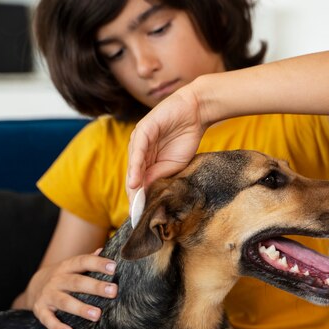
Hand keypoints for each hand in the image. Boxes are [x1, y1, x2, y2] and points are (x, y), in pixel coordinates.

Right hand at [12, 248, 117, 328]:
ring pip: (64, 301)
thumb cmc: (63, 276)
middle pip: (76, 282)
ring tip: (97, 315)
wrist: (34, 286)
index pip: (83, 262)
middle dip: (95, 287)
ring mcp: (48, 295)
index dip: (98, 264)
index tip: (114, 267)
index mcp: (67, 266)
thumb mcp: (73, 265)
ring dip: (80, 308)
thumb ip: (89, 259)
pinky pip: (48, 320)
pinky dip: (58, 327)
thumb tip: (104, 249)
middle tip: (113, 291)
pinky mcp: (40, 310)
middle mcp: (57, 280)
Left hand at [126, 86, 207, 204]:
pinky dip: (136, 167)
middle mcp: (139, 150)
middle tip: (135, 214)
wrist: (195, 113)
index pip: (139, 181)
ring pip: (132, 166)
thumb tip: (146, 193)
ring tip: (133, 202)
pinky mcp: (143, 130)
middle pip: (132, 176)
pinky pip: (138, 151)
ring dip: (132, 185)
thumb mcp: (173, 164)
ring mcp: (139, 140)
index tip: (139, 215)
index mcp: (146, 159)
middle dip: (133, 195)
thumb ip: (159, 176)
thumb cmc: (186, 137)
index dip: (138, 198)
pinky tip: (135, 181)